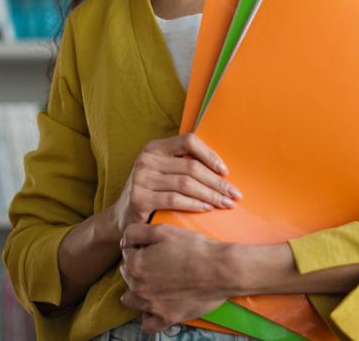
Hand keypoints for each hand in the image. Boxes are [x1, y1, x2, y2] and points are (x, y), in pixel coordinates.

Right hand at [109, 134, 241, 236]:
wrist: (124, 217)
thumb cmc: (153, 192)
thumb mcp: (164, 171)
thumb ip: (184, 163)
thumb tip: (223, 168)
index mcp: (155, 147)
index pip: (188, 141)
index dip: (209, 154)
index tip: (225, 171)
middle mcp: (146, 159)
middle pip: (191, 167)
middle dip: (217, 182)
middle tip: (234, 195)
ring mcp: (140, 178)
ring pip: (185, 184)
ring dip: (210, 195)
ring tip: (226, 204)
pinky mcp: (139, 198)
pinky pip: (174, 200)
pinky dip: (194, 204)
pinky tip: (207, 209)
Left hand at [119, 223, 231, 332]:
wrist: (220, 269)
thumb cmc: (193, 248)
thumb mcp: (163, 230)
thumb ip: (136, 232)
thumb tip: (124, 240)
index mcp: (136, 264)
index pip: (126, 254)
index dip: (138, 247)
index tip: (152, 247)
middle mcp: (139, 288)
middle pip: (128, 276)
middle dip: (137, 268)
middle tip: (157, 262)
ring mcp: (152, 306)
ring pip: (132, 300)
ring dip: (138, 292)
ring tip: (154, 283)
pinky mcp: (166, 318)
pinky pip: (148, 325)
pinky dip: (149, 316)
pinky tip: (156, 306)